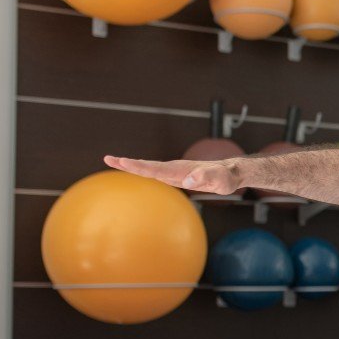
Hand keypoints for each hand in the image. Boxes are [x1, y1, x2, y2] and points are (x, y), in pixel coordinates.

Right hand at [103, 155, 243, 195]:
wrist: (231, 172)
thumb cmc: (227, 178)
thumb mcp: (221, 180)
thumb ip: (208, 177)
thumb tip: (189, 179)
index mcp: (181, 170)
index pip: (155, 169)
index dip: (138, 166)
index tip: (122, 161)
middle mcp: (176, 168)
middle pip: (147, 166)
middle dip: (127, 163)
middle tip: (107, 158)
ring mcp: (175, 171)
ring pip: (150, 168)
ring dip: (132, 165)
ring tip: (114, 161)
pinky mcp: (177, 175)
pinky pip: (156, 172)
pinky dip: (143, 170)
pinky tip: (135, 170)